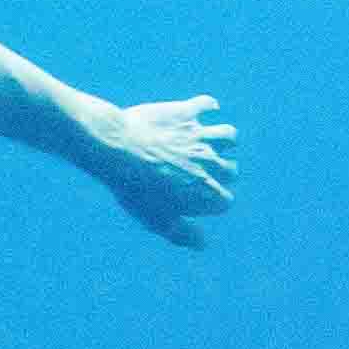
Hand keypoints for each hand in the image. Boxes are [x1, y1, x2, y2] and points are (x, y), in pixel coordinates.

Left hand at [85, 95, 238, 248]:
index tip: (195, 201)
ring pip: (229, 135)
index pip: (225, 201)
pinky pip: (206, 104)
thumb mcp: (155, 218)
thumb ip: (181, 233)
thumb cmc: (134, 188)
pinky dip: (208, 106)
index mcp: (206, 191)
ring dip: (222, 140)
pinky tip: (203, 110)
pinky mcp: (185, 113)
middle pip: (231, 170)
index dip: (211, 203)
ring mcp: (200, 136)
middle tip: (199, 171)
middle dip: (220, 173)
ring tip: (206, 142)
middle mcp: (210, 163)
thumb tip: (202, 244)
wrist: (117, 149)